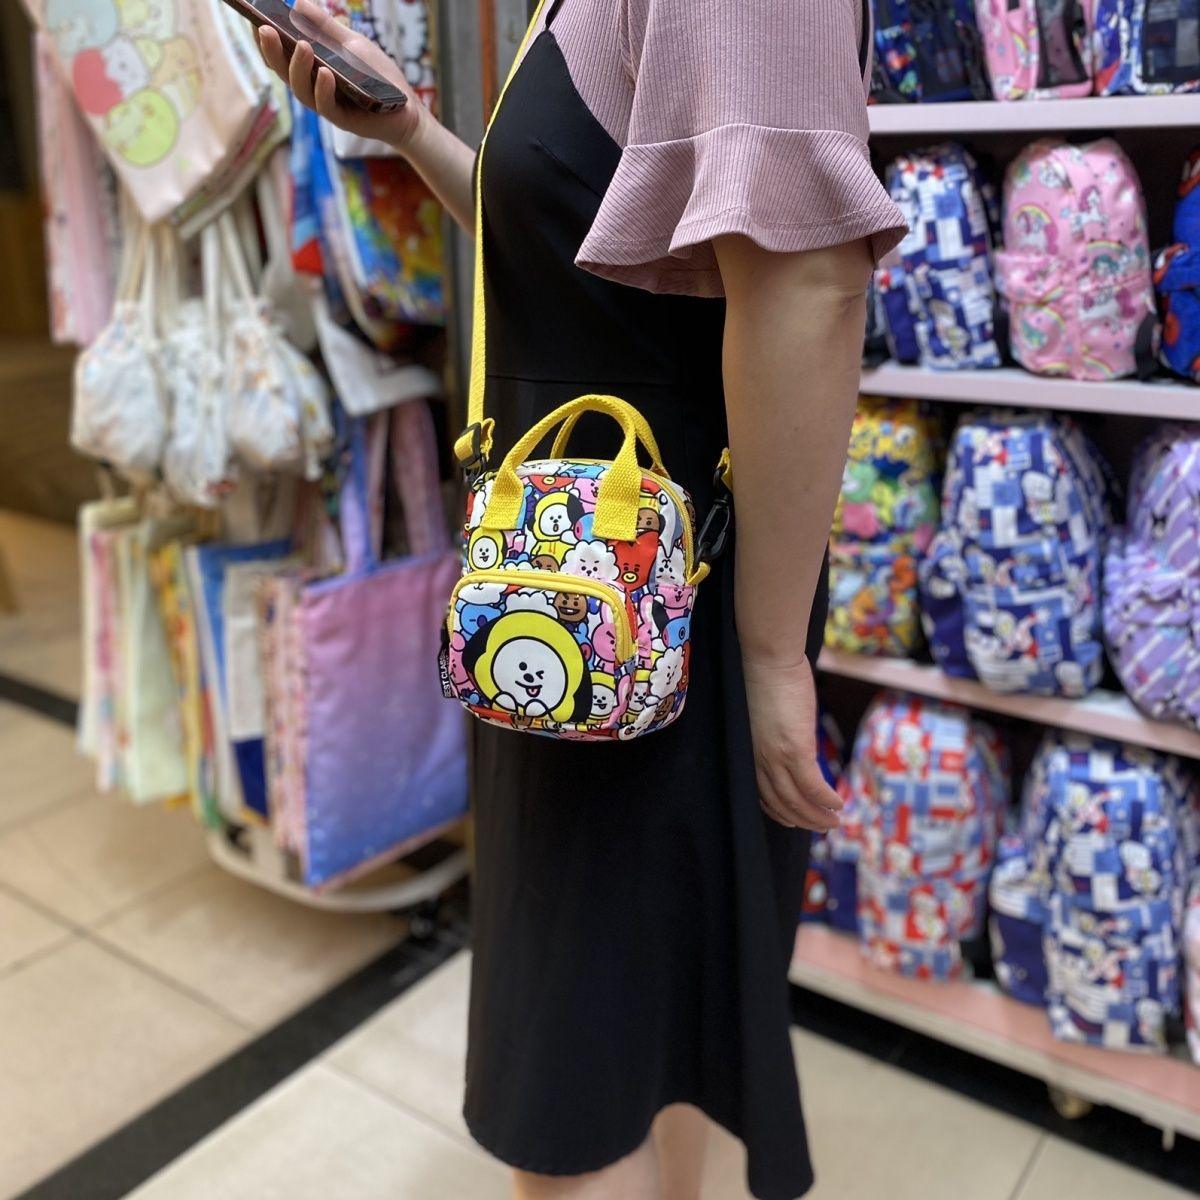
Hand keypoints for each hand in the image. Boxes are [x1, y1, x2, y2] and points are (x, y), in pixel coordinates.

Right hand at [257, 0, 423, 150]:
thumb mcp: (351, 44)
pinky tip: (325, 73)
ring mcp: (327, 104)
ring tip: (301, 45)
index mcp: (310, 69)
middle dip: (272, 51)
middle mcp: (313, 87)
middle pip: (284, 72)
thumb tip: (298, 4)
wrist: (406, 107)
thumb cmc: (377, 75)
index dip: (265, 42)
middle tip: (264, 30)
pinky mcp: (343, 119)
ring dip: (298, 67)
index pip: (281, 56)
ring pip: (302, 89)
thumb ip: (326, 28)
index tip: (255, 22)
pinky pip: (327, 106)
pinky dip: (323, 89)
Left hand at [742, 654, 843, 831]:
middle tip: (821, 828)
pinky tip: (839, 805)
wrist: (767, 658)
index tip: (796, 819)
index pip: (762, 794)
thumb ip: (776, 733)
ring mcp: (777, 756)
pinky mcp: (795, 748)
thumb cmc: (767, 677)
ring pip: (796, 801)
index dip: (781, 812)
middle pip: (779, 804)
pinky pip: (812, 786)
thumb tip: (794, 738)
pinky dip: (826, 801)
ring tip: (834, 823)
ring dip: (817, 817)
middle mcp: (760, 760)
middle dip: (802, 821)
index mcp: (750, 752)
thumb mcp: (766, 714)